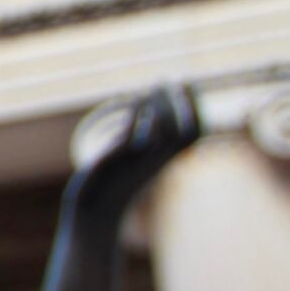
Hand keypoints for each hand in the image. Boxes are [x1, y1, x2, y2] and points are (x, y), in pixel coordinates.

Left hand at [71, 82, 199, 221]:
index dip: (196, 109)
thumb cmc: (112, 185)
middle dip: (185, 105)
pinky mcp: (116, 166)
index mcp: (162, 161)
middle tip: (177, 79)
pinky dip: (140, 123)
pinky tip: (137, 103)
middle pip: (185, 132)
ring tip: (155, 85)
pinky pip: (135, 142)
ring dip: (162, 108)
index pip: (193, 134)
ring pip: (163, 135)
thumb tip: (145, 114)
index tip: (189, 84)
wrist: (93, 212)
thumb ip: (139, 141)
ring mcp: (138, 164)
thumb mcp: (129, 160)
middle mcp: (155, 163)